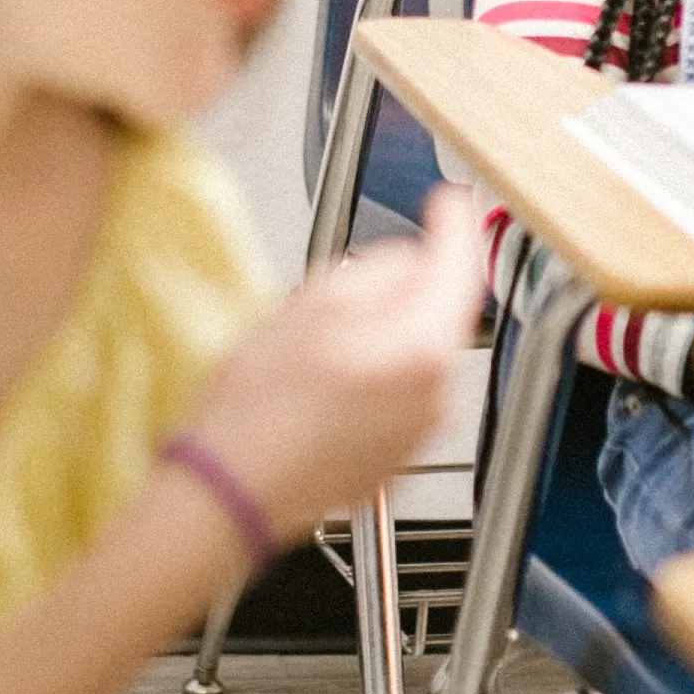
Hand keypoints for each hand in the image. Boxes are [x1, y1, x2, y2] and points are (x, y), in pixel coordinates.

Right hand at [187, 186, 483, 532]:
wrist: (232, 491)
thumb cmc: (259, 406)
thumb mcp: (313, 304)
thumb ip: (378, 270)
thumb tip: (410, 262)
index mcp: (422, 346)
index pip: (460, 267)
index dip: (453, 225)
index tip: (447, 202)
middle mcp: (435, 394)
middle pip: (440, 315)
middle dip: (407, 290)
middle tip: (351, 283)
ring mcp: (417, 432)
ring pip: (416, 358)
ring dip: (384, 338)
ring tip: (318, 347)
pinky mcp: (395, 458)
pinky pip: (397, 400)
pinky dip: (372, 382)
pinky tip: (322, 387)